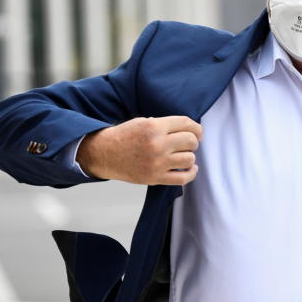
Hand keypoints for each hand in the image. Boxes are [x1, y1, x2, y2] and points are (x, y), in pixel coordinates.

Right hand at [77, 116, 201, 185]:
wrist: (104, 153)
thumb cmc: (125, 137)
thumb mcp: (144, 122)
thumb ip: (166, 125)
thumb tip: (190, 130)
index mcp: (154, 127)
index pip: (186, 124)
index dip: (196, 128)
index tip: (197, 131)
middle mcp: (157, 144)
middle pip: (190, 141)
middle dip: (193, 141)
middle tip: (189, 143)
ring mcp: (157, 163)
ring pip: (189, 159)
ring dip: (190, 156)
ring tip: (184, 155)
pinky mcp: (155, 177)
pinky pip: (183, 178)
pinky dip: (191, 173)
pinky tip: (190, 168)